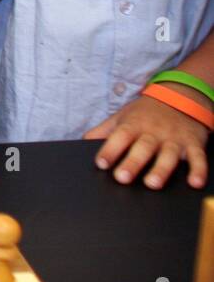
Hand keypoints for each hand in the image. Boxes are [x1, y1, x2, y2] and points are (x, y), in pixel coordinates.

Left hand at [87, 95, 209, 188]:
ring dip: (161, 169)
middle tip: (122, 178)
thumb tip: (82, 142)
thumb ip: (103, 130)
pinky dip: (198, 170)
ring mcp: (174, 138)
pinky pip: (198, 158)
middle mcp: (154, 132)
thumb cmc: (145, 112)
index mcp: (133, 125)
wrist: (179, 97)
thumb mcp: (122, 116)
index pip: (119, 137)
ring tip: (152, 184)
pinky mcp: (194, 143)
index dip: (109, 150)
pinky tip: (194, 183)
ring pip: (168, 154)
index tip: (101, 164)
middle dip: (132, 163)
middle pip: (142, 148)